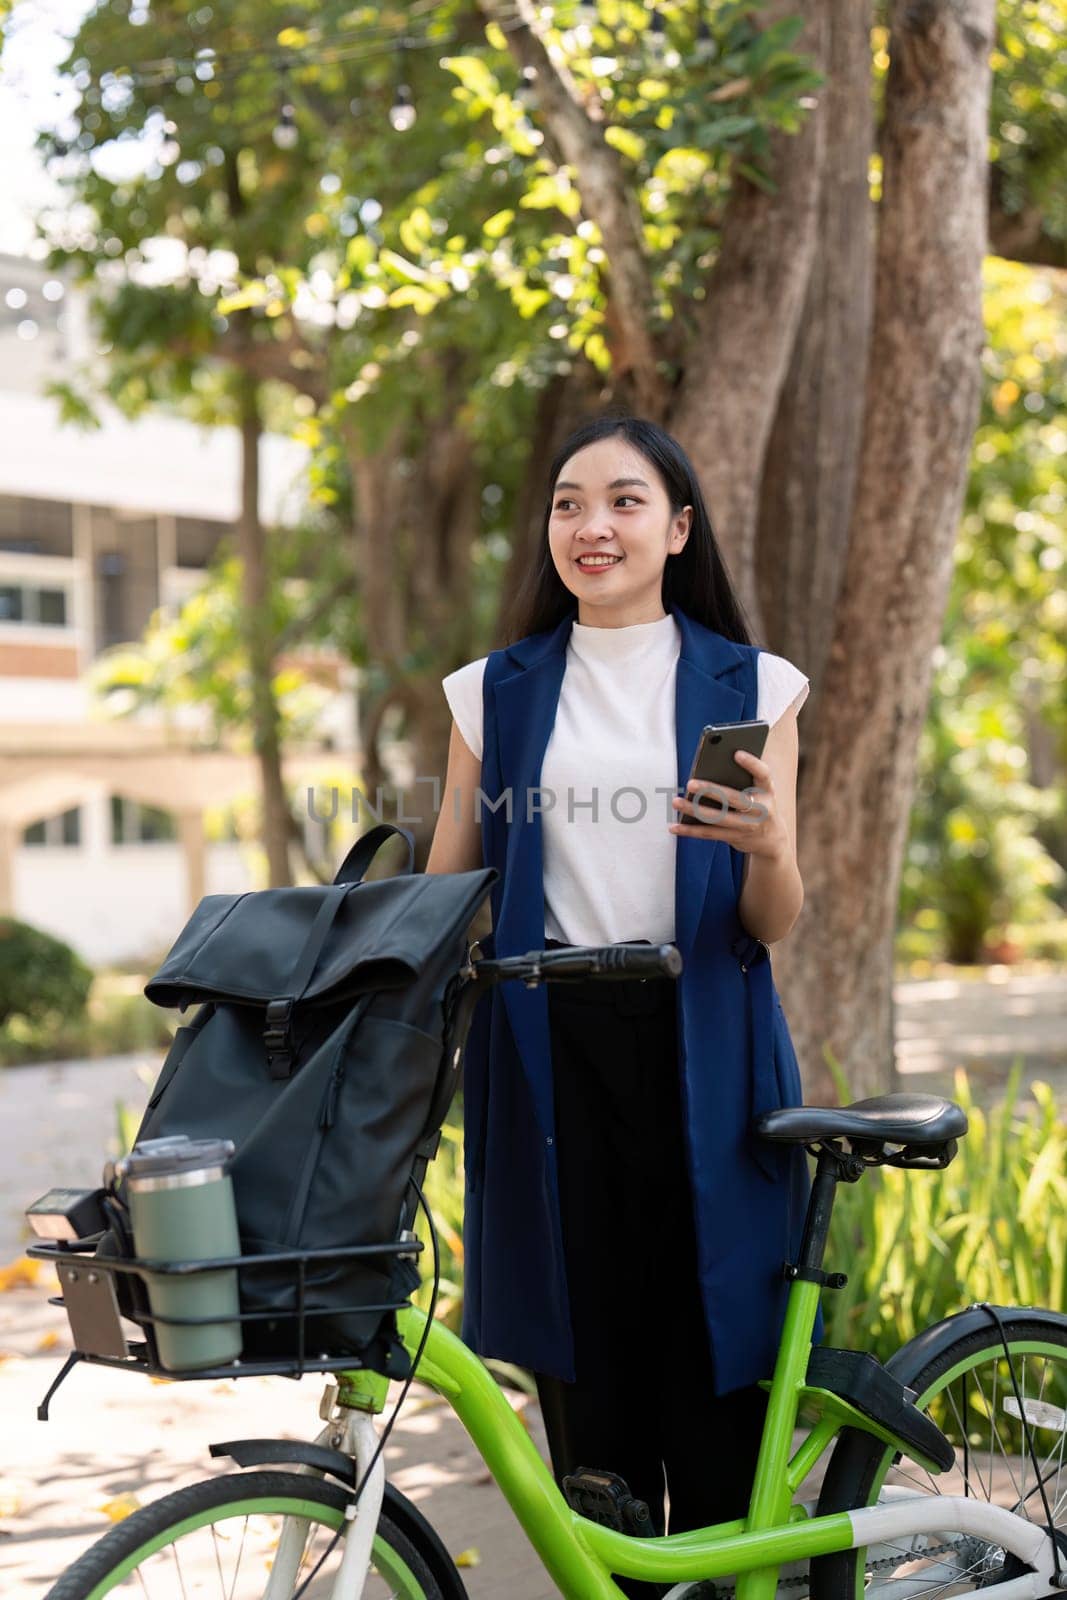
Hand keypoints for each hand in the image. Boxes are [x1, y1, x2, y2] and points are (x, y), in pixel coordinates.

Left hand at [668, 748, 788, 860]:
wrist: (772, 839)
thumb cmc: (759, 804)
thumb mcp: (760, 791)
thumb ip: (743, 778)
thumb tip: (709, 766)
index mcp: (767, 790)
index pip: (763, 774)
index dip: (752, 763)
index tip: (736, 753)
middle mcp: (760, 808)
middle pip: (734, 798)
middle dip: (711, 790)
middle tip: (690, 783)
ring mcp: (747, 825)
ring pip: (717, 818)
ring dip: (694, 810)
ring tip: (676, 802)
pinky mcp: (734, 838)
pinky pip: (709, 834)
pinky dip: (689, 830)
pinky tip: (673, 827)